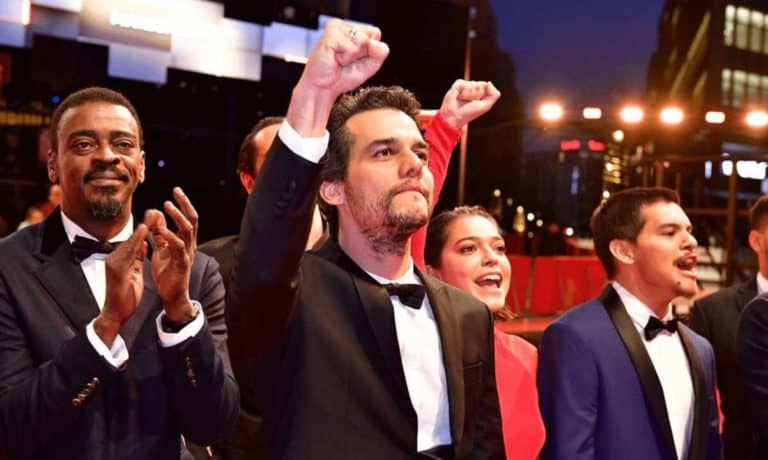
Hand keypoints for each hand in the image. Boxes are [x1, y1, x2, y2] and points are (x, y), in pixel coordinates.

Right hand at [95, 224, 148, 346]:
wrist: (115, 314)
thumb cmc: (125, 295)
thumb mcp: (133, 272)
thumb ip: (136, 258)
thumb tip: (141, 244)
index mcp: (120, 259)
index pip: (134, 241)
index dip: (145, 229)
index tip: (156, 216)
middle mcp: (114, 258)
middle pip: (132, 238)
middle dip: (144, 225)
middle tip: (156, 211)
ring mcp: (113, 263)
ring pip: (129, 243)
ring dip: (141, 230)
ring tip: (152, 217)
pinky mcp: (116, 270)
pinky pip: (127, 253)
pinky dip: (135, 242)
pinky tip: (143, 234)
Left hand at [145, 187, 196, 322]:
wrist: (172, 295)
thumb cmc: (167, 273)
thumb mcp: (162, 250)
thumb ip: (160, 235)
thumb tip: (155, 218)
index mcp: (185, 241)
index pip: (187, 218)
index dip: (183, 204)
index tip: (176, 191)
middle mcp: (189, 245)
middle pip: (192, 220)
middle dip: (185, 204)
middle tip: (176, 191)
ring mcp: (187, 254)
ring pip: (188, 230)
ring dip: (177, 217)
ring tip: (167, 205)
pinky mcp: (182, 264)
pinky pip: (178, 247)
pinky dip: (170, 236)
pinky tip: (161, 230)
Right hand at [286, 19, 389, 136]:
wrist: (323, 88)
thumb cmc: (343, 77)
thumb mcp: (369, 66)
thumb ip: (380, 53)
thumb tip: (375, 43)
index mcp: (353, 30)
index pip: (375, 33)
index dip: (370, 51)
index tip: (356, 60)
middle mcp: (345, 26)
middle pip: (370, 35)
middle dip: (362, 54)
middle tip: (345, 61)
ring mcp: (337, 28)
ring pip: (362, 40)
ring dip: (352, 56)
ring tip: (339, 60)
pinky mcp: (331, 34)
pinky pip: (351, 47)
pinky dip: (346, 57)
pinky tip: (335, 59)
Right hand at [438, 80, 500, 129]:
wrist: (455, 116)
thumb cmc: (470, 112)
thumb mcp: (486, 105)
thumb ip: (494, 95)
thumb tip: (489, 82)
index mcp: (480, 92)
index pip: (487, 85)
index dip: (483, 94)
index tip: (477, 103)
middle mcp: (473, 88)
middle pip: (481, 84)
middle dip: (477, 94)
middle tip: (469, 102)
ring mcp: (465, 85)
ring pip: (473, 84)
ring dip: (469, 95)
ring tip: (463, 100)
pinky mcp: (457, 84)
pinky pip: (464, 83)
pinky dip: (463, 92)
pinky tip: (458, 97)